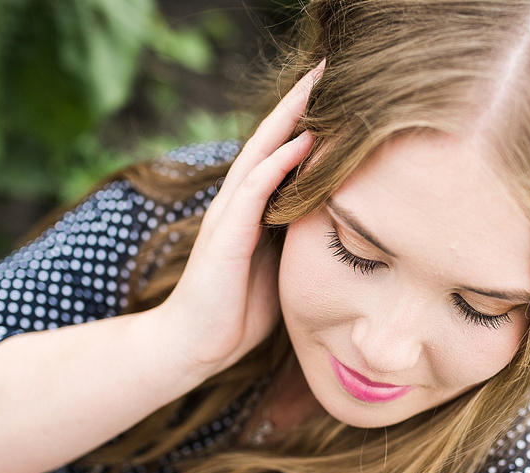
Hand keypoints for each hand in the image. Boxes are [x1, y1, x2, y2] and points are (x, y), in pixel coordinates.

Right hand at [161, 60, 323, 372]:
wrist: (193, 347)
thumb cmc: (237, 312)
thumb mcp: (280, 269)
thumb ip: (296, 240)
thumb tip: (333, 225)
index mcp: (251, 211)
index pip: (279, 155)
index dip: (304, 124)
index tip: (336, 96)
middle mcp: (237, 205)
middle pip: (269, 141)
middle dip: (297, 104)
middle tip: (326, 68)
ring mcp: (228, 216)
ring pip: (261, 154)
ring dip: (290, 119)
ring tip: (318, 87)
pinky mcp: (225, 236)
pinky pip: (255, 189)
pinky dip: (280, 163)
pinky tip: (305, 141)